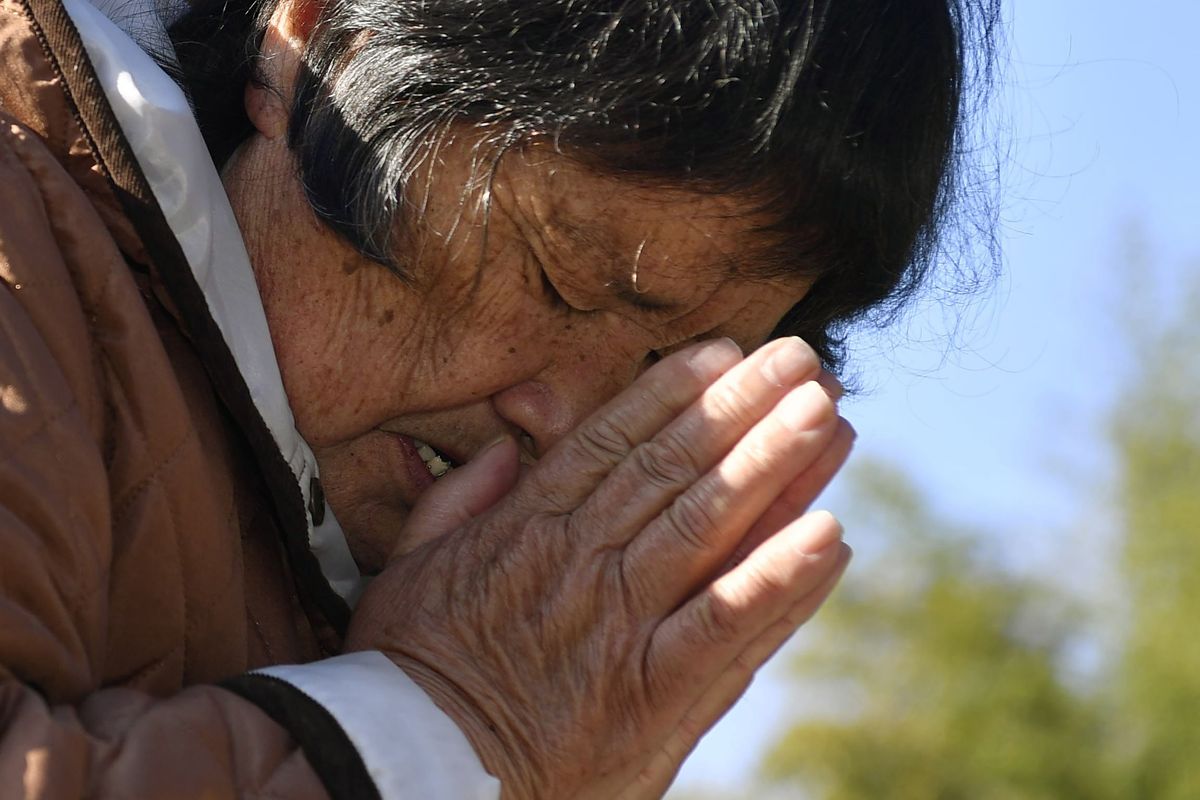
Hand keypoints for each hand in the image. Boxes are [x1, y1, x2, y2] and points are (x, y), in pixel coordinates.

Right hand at [345, 337, 854, 798]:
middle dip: (742, 409)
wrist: (411, 772)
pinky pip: (724, 626)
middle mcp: (580, 563)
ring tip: (827, 416)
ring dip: (773, 467)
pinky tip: (830, 535)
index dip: (674, 392)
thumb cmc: (409, 671)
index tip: (724, 352)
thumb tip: (505, 449)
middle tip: (802, 361)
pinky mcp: (650, 695)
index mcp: (525, 527)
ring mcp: (619, 627)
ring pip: (705, 528)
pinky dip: (779, 579)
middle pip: (673, 469)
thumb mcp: (410, 568)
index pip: (611, 442)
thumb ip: (459, 500)